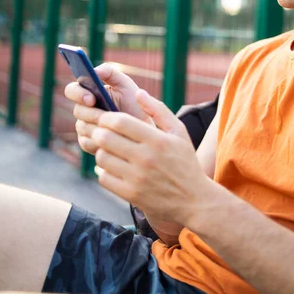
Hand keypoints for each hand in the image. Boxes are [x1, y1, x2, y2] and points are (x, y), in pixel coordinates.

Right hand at [65, 63, 153, 154]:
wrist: (144, 128)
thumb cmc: (134, 104)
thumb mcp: (125, 85)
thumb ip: (110, 72)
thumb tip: (94, 71)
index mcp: (88, 92)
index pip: (72, 90)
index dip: (78, 93)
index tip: (91, 98)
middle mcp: (83, 109)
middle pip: (77, 110)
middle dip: (91, 113)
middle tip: (104, 116)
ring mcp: (84, 126)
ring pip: (82, 127)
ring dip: (97, 127)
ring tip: (114, 129)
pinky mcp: (87, 143)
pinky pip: (86, 143)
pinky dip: (99, 141)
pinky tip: (112, 139)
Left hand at [92, 89, 211, 226]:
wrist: (194, 200)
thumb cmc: (185, 161)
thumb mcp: (179, 131)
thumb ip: (158, 110)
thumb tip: (138, 92)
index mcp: (157, 140)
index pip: (120, 121)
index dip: (107, 117)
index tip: (106, 118)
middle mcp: (146, 158)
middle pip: (105, 138)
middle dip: (99, 131)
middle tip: (102, 132)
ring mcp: (137, 179)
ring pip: (102, 157)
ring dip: (101, 151)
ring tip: (109, 149)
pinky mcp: (131, 195)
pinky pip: (104, 178)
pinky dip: (104, 171)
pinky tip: (113, 167)